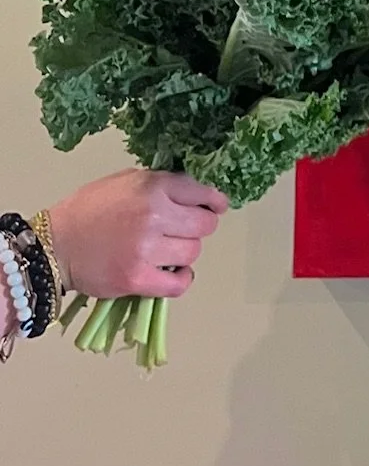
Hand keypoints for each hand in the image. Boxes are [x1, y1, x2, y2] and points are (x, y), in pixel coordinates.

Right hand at [48, 169, 228, 298]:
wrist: (54, 244)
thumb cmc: (88, 210)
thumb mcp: (125, 181)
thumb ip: (159, 185)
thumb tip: (193, 193)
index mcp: (153, 186)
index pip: (202, 193)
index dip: (213, 203)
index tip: (216, 208)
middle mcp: (154, 214)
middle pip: (204, 226)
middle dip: (198, 229)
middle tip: (183, 233)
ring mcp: (146, 248)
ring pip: (193, 253)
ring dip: (185, 254)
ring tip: (167, 252)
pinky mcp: (137, 279)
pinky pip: (179, 284)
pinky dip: (181, 280)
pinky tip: (172, 274)